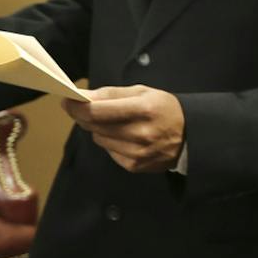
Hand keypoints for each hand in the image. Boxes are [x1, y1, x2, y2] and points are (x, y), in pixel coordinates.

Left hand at [67, 85, 184, 172]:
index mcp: (143, 110)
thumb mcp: (143, 92)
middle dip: (84, 115)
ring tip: (114, 123)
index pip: (98, 111)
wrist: (191, 136)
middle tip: (82, 108)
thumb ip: (111, 94)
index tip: (67, 100)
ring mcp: (137, 153)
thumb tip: (83, 96)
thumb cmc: (164, 109)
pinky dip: (110, 143)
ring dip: (99, 129)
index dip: (77, 106)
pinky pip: (109, 151)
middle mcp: (140, 133)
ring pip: (99, 139)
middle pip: (94, 126)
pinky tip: (124, 137)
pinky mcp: (135, 166)